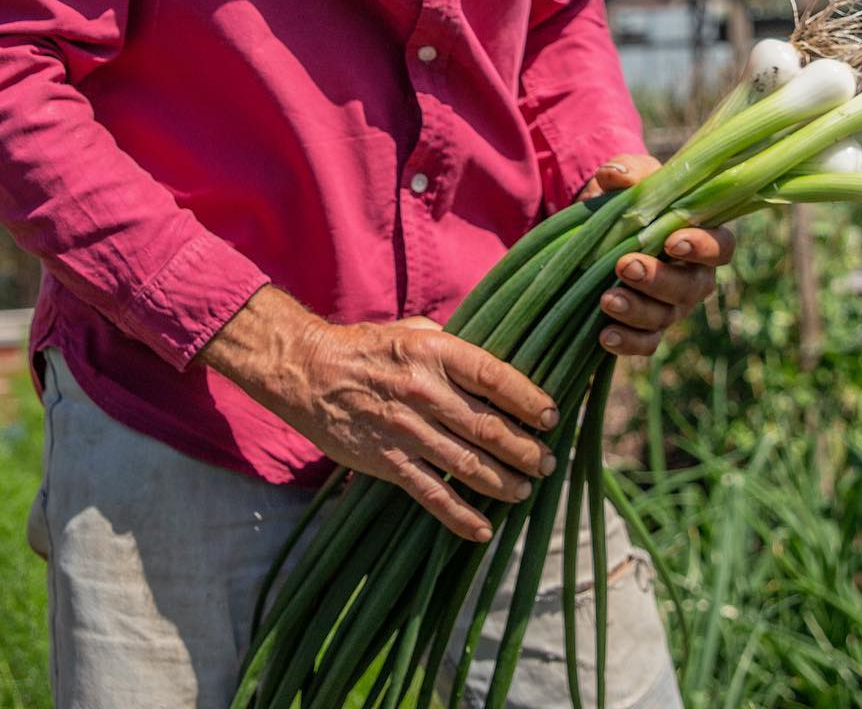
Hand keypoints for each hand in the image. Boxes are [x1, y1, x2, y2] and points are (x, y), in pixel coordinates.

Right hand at [198, 287, 558, 541]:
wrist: (310, 372)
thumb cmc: (367, 348)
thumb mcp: (412, 331)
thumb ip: (452, 348)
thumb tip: (492, 368)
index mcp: (435, 352)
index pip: (495, 377)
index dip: (528, 399)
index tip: (552, 416)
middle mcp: (424, 392)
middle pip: (489, 428)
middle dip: (525, 450)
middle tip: (547, 462)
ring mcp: (406, 430)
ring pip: (468, 465)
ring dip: (504, 483)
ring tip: (526, 489)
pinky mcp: (388, 462)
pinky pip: (432, 494)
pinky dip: (460, 516)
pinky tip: (483, 529)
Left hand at [583, 154, 734, 357]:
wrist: (597, 227)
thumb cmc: (628, 198)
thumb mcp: (628, 177)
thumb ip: (629, 171)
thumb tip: (617, 177)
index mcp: (700, 237)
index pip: (721, 246)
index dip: (703, 247)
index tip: (672, 242)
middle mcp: (693, 277)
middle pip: (692, 288)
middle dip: (660, 280)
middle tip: (626, 266)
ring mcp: (671, 307)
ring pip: (666, 317)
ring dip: (638, 311)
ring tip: (607, 300)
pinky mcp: (646, 328)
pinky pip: (645, 343)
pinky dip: (627, 342)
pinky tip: (604, 335)